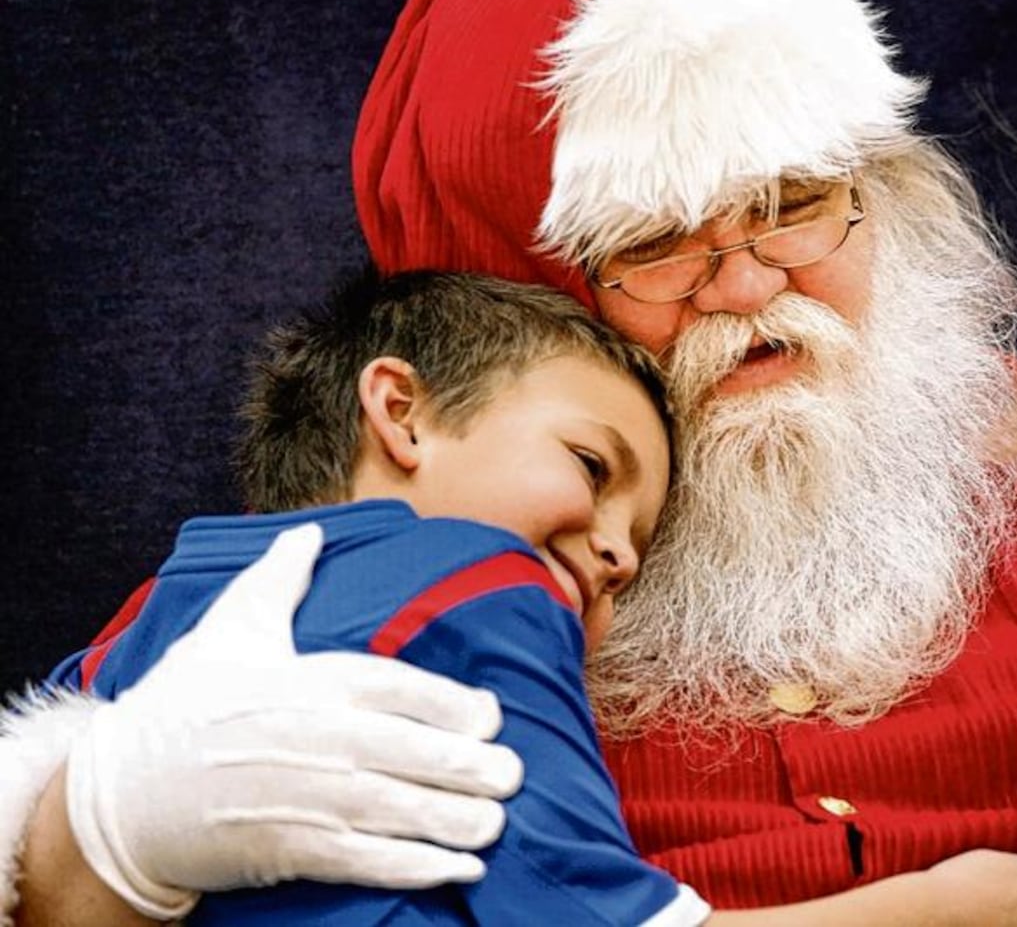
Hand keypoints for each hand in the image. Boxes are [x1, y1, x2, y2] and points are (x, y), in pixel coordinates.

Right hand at [64, 523, 524, 919]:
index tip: (491, 717)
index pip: (400, 688)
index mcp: (312, 681)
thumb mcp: (231, 629)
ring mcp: (307, 797)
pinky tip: (456, 872)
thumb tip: (308, 530)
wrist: (119, 792)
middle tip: (513, 775)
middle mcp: (319, 738)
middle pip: (412, 752)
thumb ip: (280, 580)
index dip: (452, 704)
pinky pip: (367, 861)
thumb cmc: (181, 704)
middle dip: (470, 767)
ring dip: (454, 820)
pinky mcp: (292, 849)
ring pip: (399, 810)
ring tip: (495, 823)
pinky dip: (415, 869)